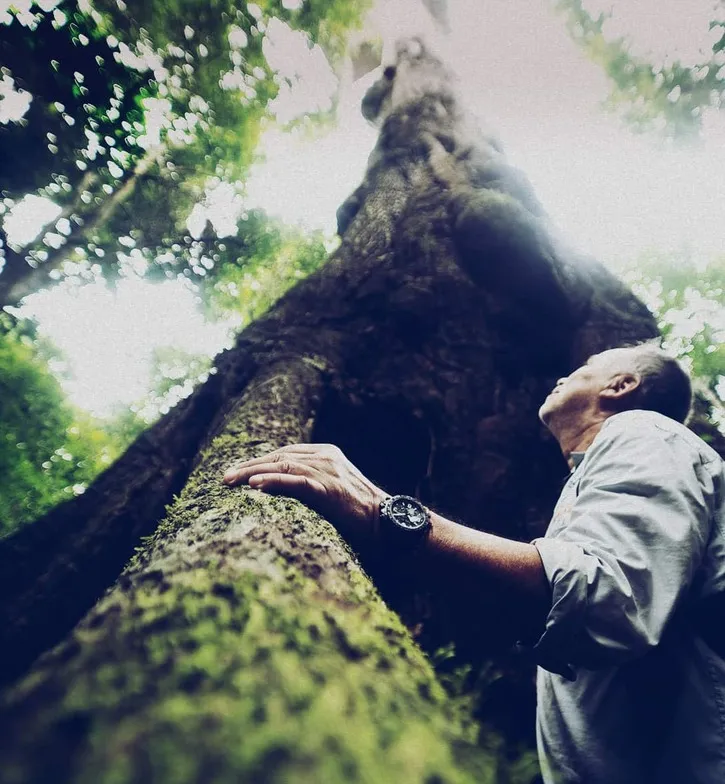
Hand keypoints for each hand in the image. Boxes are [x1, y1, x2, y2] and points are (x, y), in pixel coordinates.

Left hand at [222, 444, 385, 544]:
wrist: (389, 525)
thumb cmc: (361, 515)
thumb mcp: (332, 492)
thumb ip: (309, 484)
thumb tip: (276, 489)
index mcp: (326, 453)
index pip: (284, 453)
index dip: (258, 461)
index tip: (236, 473)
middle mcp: (326, 457)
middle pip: (279, 456)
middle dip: (249, 466)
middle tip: (225, 478)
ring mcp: (328, 471)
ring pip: (282, 465)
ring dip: (252, 472)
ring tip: (231, 481)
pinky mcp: (329, 490)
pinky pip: (296, 482)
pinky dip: (273, 482)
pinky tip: (255, 486)